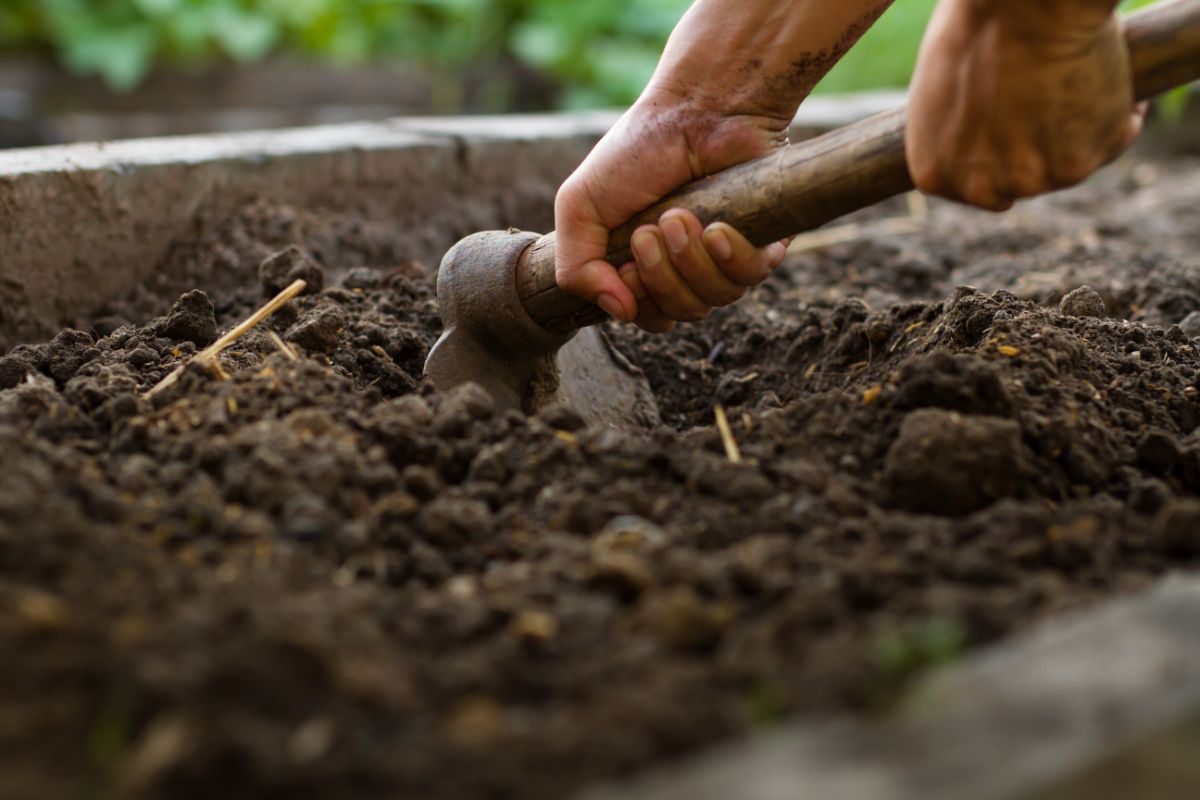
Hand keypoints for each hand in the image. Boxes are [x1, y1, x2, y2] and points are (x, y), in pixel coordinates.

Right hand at [554, 91, 788, 332]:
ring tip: (680, 216)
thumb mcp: (581, 206)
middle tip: (651, 230)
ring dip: (691, 261)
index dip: (637, 302)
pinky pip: (751, 277)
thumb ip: (577, 267)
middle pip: (680, 312)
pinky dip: (730, 257)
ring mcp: (727, 256)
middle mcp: (689, 265)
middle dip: (660, 277)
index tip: (627, 262)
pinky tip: (717, 227)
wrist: (698, 108)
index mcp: (646, 263)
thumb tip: (619, 314)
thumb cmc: (639, 151)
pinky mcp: (764, 241)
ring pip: (715, 299)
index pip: (647, 316)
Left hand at [907, 0, 1142, 210]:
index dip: (996, 150)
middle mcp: (978, 189)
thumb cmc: (976, 25)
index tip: (1011, 121)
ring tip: (1074, 78)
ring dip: (1076, 130)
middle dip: (1033, 148)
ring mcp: (1030, 182)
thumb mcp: (939, 84)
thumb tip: (975, 132)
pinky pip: (1110, 141)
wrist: (1027, 5)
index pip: (971, 183)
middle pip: (1018, 179)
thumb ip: (952, 126)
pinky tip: (1105, 73)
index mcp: (934, 172)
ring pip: (1065, 163)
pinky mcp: (1081, 164)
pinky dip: (1117, 112)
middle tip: (1045, 101)